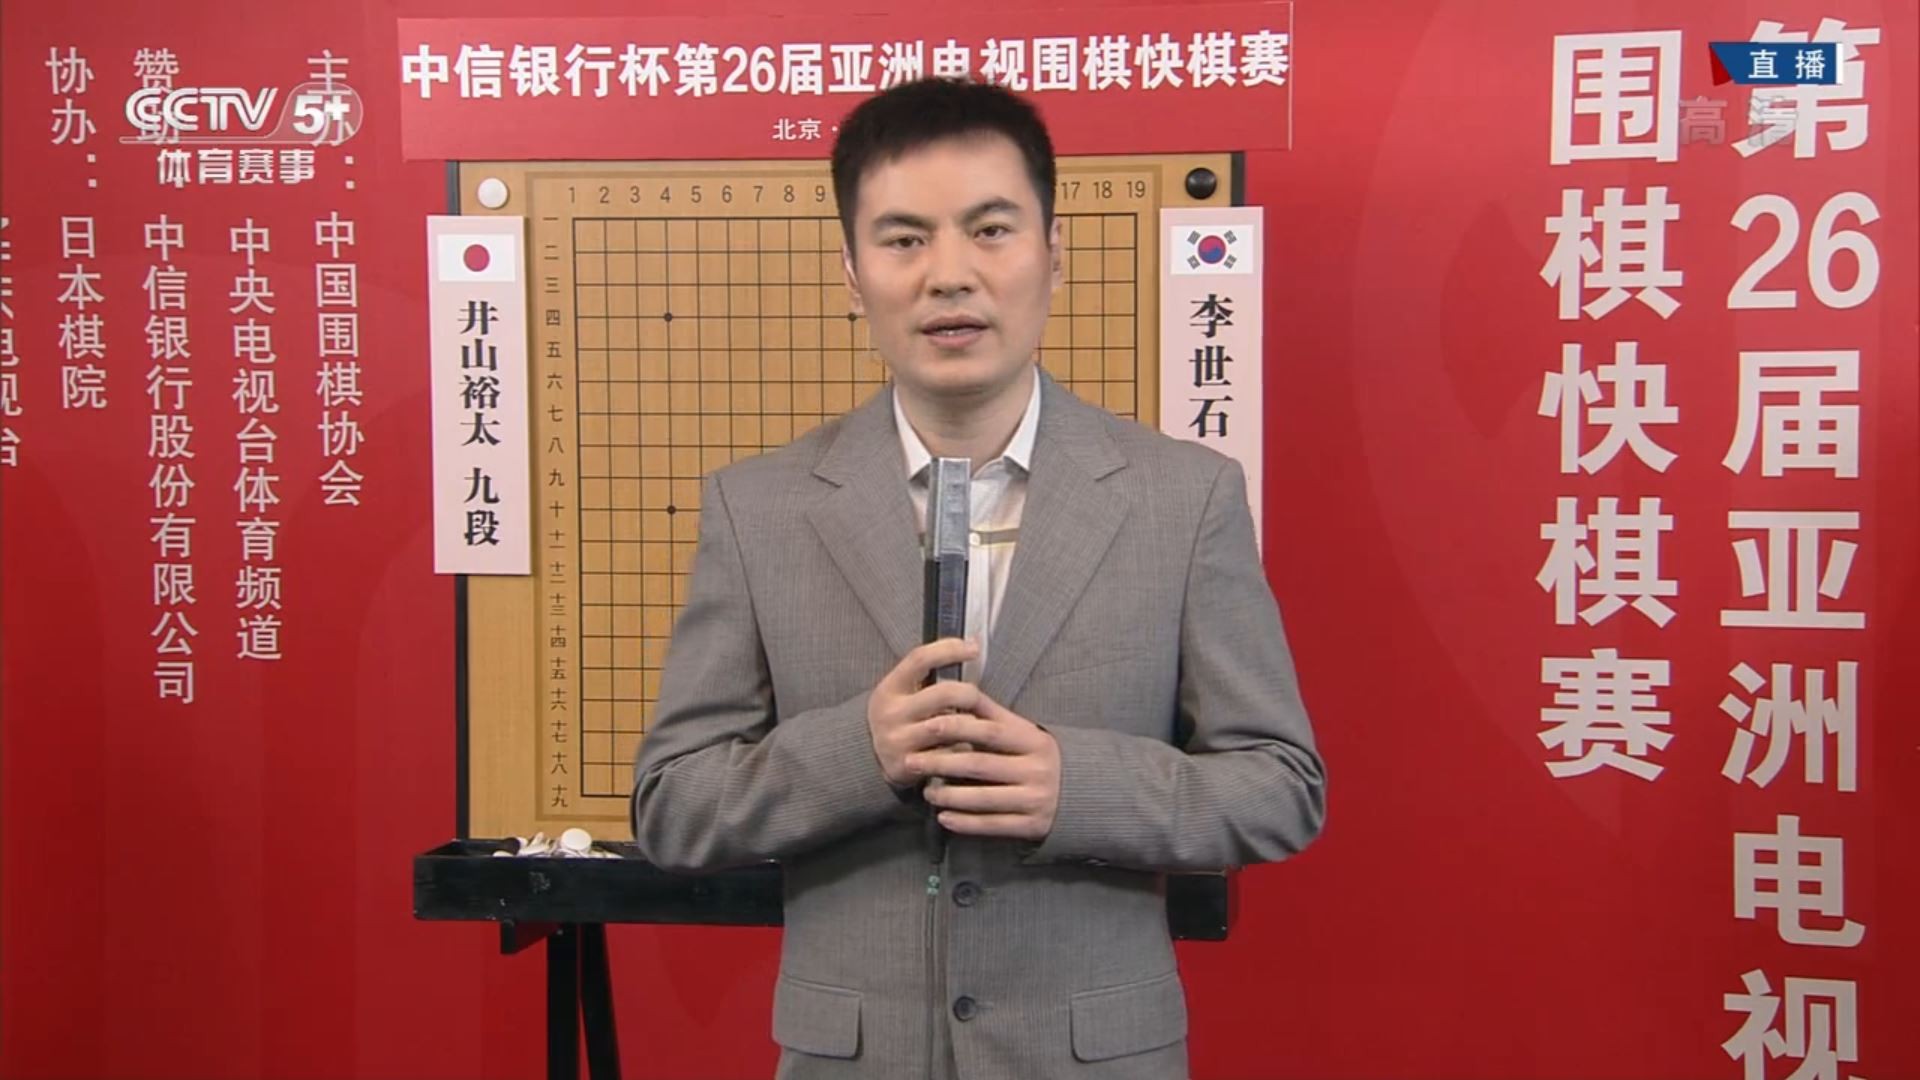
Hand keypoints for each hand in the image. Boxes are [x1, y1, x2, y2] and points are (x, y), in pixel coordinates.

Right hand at [867, 638, 983, 787]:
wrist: (865, 758)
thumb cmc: (896, 717)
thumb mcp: (900, 691)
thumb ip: (926, 673)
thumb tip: (967, 647)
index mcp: (890, 688)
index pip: (920, 659)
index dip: (949, 649)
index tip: (973, 648)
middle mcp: (892, 713)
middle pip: (944, 693)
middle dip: (969, 694)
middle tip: (978, 698)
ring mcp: (900, 741)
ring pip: (950, 726)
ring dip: (972, 723)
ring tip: (979, 723)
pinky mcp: (911, 766)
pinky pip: (950, 754)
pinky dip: (965, 749)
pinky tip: (971, 746)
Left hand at [913, 694, 1059, 840]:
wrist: (1084, 792)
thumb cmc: (1039, 756)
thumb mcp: (1024, 731)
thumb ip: (992, 714)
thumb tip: (957, 691)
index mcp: (1033, 741)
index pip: (990, 732)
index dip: (957, 728)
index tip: (928, 726)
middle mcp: (1037, 770)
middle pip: (980, 766)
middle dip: (941, 763)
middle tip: (912, 761)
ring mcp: (1036, 800)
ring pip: (983, 799)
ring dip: (949, 796)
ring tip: (926, 792)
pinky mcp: (1032, 826)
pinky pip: (992, 825)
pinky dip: (965, 823)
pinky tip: (944, 817)